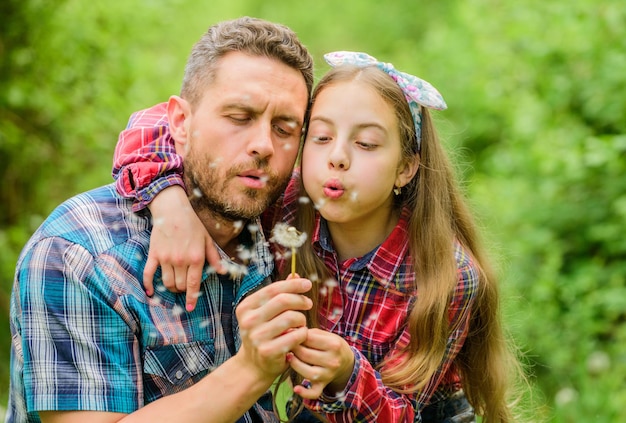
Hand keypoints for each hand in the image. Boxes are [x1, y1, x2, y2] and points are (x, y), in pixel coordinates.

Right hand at [145, 185, 223, 310]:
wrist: (173, 210)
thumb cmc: (193, 224)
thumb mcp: (207, 240)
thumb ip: (214, 257)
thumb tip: (223, 272)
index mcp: (196, 258)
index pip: (194, 284)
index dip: (192, 298)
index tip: (190, 307)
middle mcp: (181, 261)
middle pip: (180, 285)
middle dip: (183, 290)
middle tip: (184, 287)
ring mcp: (166, 258)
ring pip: (167, 283)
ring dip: (171, 288)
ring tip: (174, 285)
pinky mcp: (154, 255)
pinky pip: (149, 274)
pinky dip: (148, 285)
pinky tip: (150, 293)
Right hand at [235, 278, 312, 381]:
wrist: (253, 366)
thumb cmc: (264, 334)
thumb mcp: (267, 312)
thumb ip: (280, 294)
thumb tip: (295, 275)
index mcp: (246, 307)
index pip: (274, 289)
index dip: (293, 285)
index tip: (307, 284)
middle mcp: (249, 320)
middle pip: (283, 300)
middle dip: (300, 300)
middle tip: (309, 304)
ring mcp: (257, 337)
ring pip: (292, 317)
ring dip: (302, 319)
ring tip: (301, 323)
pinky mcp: (268, 351)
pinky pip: (296, 335)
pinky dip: (302, 333)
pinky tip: (300, 336)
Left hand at [289, 328, 354, 399]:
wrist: (345, 361)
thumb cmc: (332, 345)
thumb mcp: (326, 335)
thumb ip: (310, 333)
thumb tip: (291, 332)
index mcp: (334, 345)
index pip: (309, 339)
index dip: (297, 335)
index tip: (292, 334)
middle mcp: (332, 361)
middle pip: (306, 355)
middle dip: (294, 348)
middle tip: (288, 344)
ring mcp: (328, 374)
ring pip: (307, 372)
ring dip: (294, 364)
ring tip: (289, 357)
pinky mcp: (323, 384)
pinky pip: (314, 392)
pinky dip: (305, 393)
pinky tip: (296, 388)